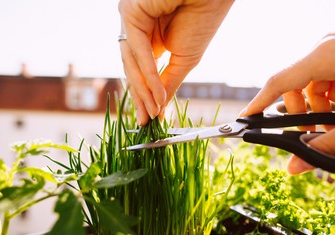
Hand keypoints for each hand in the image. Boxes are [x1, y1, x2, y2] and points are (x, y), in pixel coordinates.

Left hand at [118, 0, 234, 124]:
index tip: (149, 119)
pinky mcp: (130, 12)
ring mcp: (132, 21)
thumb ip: (168, 83)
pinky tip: (157, 94)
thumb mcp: (185, 60)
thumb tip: (159, 107)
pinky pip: (138, 50)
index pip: (141, 72)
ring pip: (132, 62)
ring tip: (153, 111)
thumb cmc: (203, 20)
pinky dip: (148, 74)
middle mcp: (137, 30)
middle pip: (133, 70)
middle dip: (140, 98)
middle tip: (145, 121)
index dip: (145, 96)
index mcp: (149, 39)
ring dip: (144, 90)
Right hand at [240, 33, 334, 173]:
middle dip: (303, 114)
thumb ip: (325, 148)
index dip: (258, 104)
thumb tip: (295, 167)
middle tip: (315, 135)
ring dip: (321, 109)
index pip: (278, 82)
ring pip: (312, 84)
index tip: (245, 120)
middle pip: (295, 85)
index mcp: (327, 54)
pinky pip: (330, 78)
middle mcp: (329, 46)